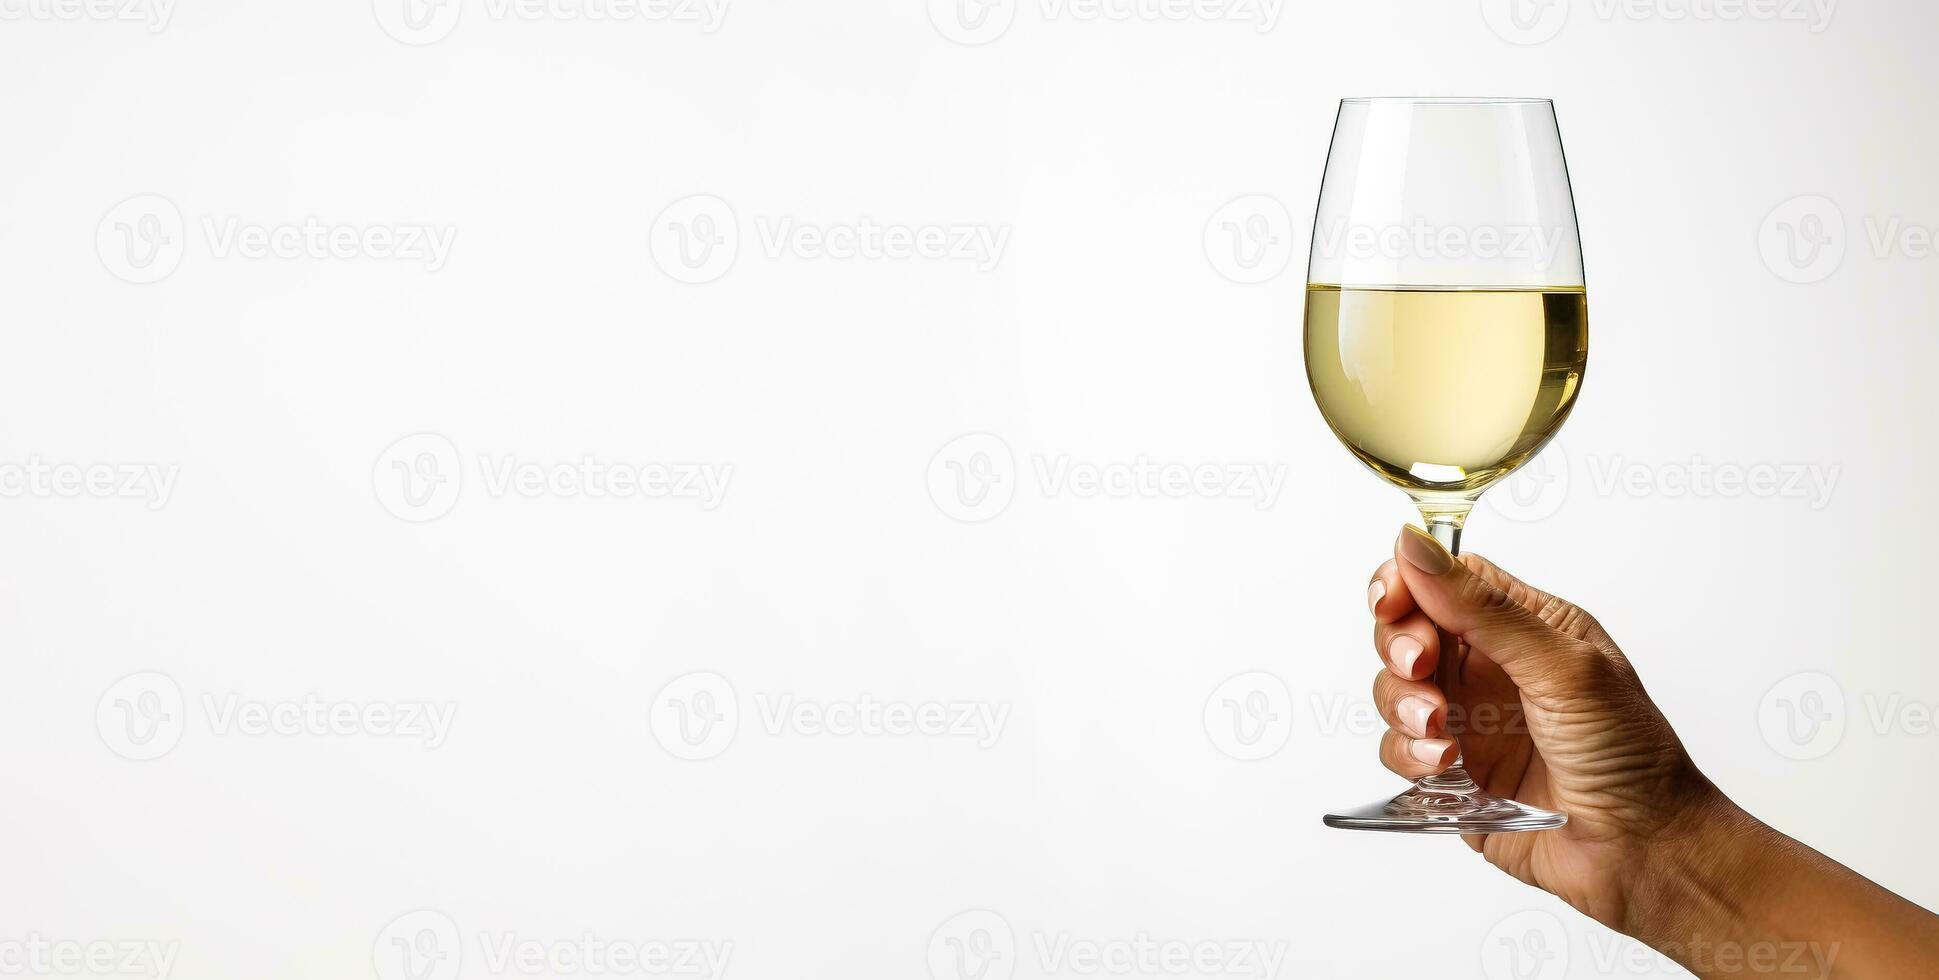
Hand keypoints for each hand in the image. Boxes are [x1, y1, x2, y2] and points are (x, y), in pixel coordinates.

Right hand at [1367, 524, 1719, 931]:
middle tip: (1421, 668)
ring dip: (1403, 705)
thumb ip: (1483, 608)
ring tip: (1441, 732)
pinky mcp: (1452, 774)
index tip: (1392, 602)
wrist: (1644, 852)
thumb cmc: (1631, 758)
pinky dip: (1408, 754)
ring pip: (1393, 690)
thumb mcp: (1562, 666)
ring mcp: (1468, 720)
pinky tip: (1446, 765)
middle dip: (1400, 647)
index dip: (1406, 583)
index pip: (1444, 580)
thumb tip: (1418, 546)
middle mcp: (1491, 669)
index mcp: (1525, 627)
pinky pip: (1398, 750)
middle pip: (1407, 630)